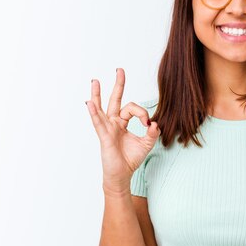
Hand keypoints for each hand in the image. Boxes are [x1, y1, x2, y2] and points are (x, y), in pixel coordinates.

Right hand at [85, 68, 159, 193]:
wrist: (122, 175)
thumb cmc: (130, 159)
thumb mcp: (146, 144)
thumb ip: (152, 133)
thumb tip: (155, 123)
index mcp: (122, 123)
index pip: (132, 109)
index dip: (142, 113)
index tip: (148, 123)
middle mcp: (113, 123)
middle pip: (115, 100)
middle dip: (118, 85)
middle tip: (120, 70)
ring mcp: (107, 128)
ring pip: (102, 108)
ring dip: (98, 94)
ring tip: (95, 81)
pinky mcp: (104, 136)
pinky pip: (98, 122)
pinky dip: (94, 112)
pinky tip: (90, 102)